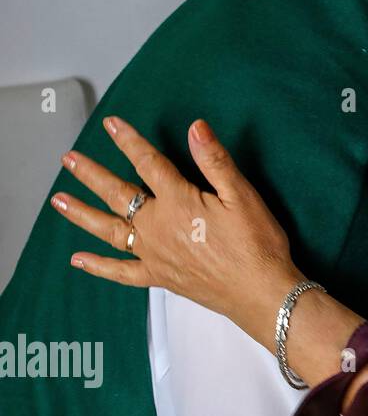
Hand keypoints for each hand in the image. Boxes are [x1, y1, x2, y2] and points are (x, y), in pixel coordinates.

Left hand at [51, 116, 301, 336]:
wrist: (260, 292)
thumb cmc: (257, 243)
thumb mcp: (243, 195)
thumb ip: (214, 161)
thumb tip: (195, 128)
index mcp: (178, 201)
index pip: (147, 163)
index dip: (129, 141)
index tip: (111, 124)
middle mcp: (158, 226)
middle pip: (118, 194)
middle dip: (92, 174)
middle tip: (69, 159)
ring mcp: (154, 254)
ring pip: (109, 230)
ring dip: (82, 213)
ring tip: (58, 200)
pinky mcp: (159, 276)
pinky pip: (121, 272)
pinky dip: (98, 267)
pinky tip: (79, 260)